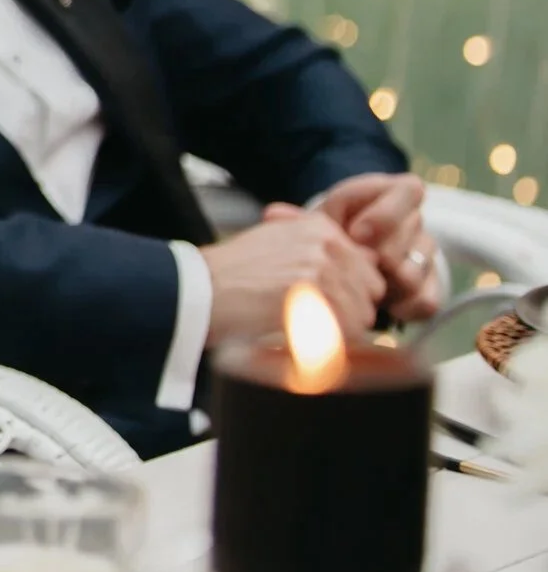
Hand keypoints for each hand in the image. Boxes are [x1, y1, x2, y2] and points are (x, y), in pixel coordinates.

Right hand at [201, 206, 384, 344]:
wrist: (199, 289)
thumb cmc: (232, 273)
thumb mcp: (277, 242)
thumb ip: (319, 249)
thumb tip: (364, 263)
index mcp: (320, 228)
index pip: (369, 267)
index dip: (353, 290)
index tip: (328, 303)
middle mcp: (325, 243)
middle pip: (371, 291)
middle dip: (352, 310)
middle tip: (318, 322)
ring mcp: (320, 268)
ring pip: (362, 315)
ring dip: (340, 331)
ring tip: (306, 331)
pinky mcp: (312, 296)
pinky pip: (347, 331)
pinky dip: (332, 343)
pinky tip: (303, 338)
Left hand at [314, 173, 442, 320]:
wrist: (344, 268)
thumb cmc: (329, 236)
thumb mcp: (316, 222)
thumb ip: (300, 218)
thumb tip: (273, 214)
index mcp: (393, 195)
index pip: (409, 189)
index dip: (383, 213)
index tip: (354, 233)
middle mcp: (414, 223)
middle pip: (413, 230)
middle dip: (381, 248)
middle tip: (358, 262)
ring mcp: (424, 256)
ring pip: (418, 266)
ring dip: (388, 278)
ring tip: (362, 286)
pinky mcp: (429, 288)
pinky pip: (427, 299)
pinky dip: (404, 307)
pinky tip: (384, 308)